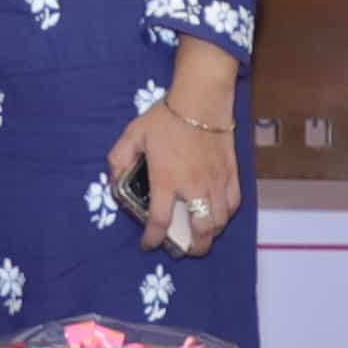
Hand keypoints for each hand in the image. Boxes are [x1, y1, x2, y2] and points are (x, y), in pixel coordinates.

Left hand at [110, 99, 240, 258]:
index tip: (148, 244)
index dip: (152, 239)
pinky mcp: (232, 174)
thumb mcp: (133, 134)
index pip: (159, 222)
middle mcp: (193, 187)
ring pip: (219, 222)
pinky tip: (217, 214)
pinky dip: (225, 215)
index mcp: (166, 180)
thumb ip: (119, 159)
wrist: (202, 99)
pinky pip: (233, 204)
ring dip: (209, 235)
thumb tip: (114, 180)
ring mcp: (216, 182)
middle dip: (191, 248)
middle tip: (182, 248)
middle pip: (200, 232)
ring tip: (200, 236)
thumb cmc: (167, 117)